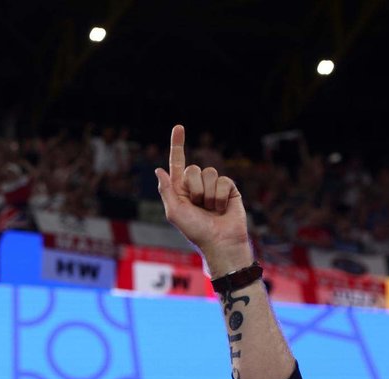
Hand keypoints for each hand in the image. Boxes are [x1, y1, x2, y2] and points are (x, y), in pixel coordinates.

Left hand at [155, 125, 252, 276]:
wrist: (220, 242)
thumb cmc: (195, 231)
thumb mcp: (174, 212)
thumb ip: (167, 190)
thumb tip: (159, 169)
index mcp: (181, 189)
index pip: (178, 162)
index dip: (178, 144)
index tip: (179, 126)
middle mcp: (197, 185)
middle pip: (193, 169)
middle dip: (194, 189)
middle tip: (198, 206)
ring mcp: (214, 186)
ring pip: (210, 173)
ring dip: (208, 195)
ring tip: (211, 210)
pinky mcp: (229, 189)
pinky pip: (224, 181)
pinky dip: (221, 197)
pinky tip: (222, 209)